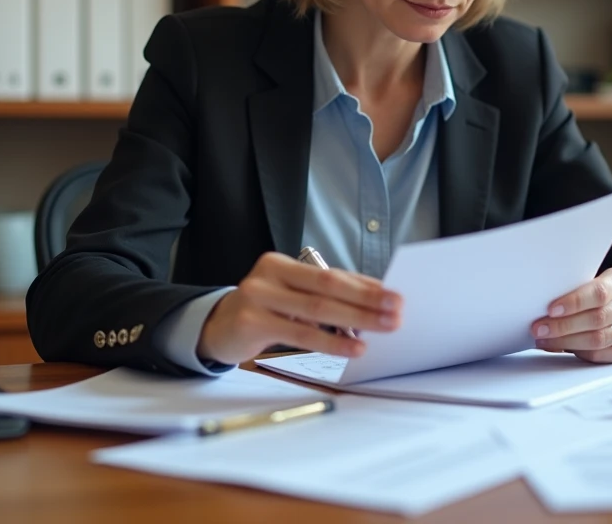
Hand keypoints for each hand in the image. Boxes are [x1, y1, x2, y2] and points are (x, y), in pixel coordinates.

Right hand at [198, 252, 402, 365]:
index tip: (394, 295)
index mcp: (282, 263)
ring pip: (316, 309)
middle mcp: (269, 275)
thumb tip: (373, 304)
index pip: (332, 273)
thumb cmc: (262, 313)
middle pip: (328, 286)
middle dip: (367, 300)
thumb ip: (323, 297)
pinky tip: (353, 348)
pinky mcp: (251, 322)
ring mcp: (258, 296)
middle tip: (396, 310)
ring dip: (355, 320)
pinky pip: (300, 333)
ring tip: (383, 329)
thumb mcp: (289, 297)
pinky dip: (331, 342)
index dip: (365, 285)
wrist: (215, 329)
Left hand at [531, 267, 611, 362]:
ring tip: (546, 340)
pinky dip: (579, 353)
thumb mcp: (596, 282)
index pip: (599, 292)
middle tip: (540, 329)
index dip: (574, 302)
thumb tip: (544, 310)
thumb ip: (577, 291)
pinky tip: (563, 348)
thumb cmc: (607, 293)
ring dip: (567, 342)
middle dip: (564, 326)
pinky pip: (603, 355)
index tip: (551, 310)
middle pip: (598, 318)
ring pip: (599, 340)